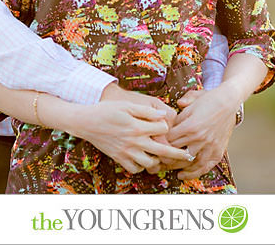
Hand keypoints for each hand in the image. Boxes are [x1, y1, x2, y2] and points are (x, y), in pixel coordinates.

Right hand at [74, 86, 188, 173]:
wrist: (86, 122)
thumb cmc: (107, 110)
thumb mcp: (127, 105)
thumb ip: (146, 111)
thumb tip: (163, 116)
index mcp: (138, 126)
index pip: (163, 130)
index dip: (168, 128)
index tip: (170, 127)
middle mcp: (134, 141)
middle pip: (162, 152)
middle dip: (177, 154)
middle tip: (188, 156)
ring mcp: (126, 152)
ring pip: (150, 164)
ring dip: (158, 161)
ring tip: (163, 158)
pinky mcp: (119, 158)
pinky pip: (135, 169)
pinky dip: (142, 167)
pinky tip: (144, 160)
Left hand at [166, 87, 239, 179]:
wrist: (229, 102)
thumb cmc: (209, 98)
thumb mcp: (191, 98)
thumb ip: (180, 104)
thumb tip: (172, 108)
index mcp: (190, 126)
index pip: (169, 140)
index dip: (162, 142)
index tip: (157, 143)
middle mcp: (199, 138)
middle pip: (177, 153)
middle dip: (166, 156)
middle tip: (158, 159)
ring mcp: (209, 146)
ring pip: (190, 163)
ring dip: (178, 167)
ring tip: (169, 168)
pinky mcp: (218, 151)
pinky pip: (205, 166)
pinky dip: (194, 173)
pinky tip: (184, 174)